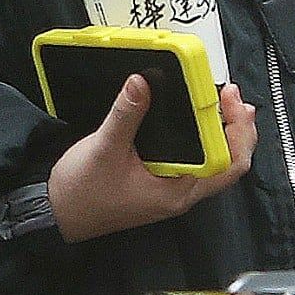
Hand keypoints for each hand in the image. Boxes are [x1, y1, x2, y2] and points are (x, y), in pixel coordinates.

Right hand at [47, 74, 259, 245]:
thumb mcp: (104, 148)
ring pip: (213, 162)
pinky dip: (201, 139)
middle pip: (228, 163)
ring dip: (221, 133)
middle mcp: (182, 193)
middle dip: (236, 128)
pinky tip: (193, 119)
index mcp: (177, 191)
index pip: (226, 163)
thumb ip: (126, 114)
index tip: (228, 96)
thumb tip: (141, 81)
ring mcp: (173, 189)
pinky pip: (194, 161)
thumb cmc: (82, 191)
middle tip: (230, 94)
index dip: (236, 129)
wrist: (57, 213)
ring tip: (220, 101)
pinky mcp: (161, 182)